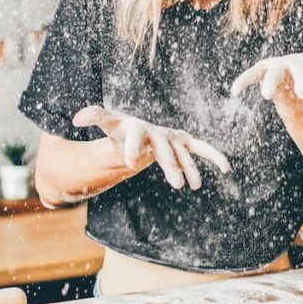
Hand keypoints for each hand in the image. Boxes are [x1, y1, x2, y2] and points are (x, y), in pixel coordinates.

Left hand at [72, 105, 230, 189]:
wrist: (138, 130)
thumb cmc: (120, 129)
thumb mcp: (107, 124)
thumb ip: (95, 117)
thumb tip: (76, 117)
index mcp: (136, 126)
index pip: (135, 135)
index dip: (132, 147)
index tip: (129, 162)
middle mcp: (157, 130)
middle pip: (163, 148)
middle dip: (169, 164)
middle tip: (174, 183)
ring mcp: (172, 137)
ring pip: (181, 153)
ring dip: (189, 168)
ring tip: (193, 186)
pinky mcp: (183, 142)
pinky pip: (200, 148)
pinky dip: (213, 155)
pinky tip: (226, 167)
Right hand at [230, 44, 302, 100]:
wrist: (293, 79)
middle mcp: (295, 61)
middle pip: (299, 69)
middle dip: (301, 79)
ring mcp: (277, 67)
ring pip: (273, 74)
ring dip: (270, 84)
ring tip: (268, 97)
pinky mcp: (262, 74)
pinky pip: (251, 77)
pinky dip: (242, 82)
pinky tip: (234, 92)